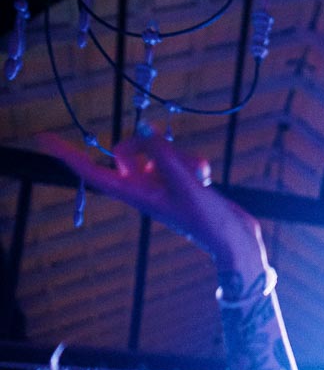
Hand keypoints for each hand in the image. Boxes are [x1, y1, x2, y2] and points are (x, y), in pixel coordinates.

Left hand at [35, 131, 259, 265]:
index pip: (92, 171)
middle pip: (127, 151)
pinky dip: (194, 163)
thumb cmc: (209, 222)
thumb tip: (147, 129)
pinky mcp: (180, 182)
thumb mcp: (188, 187)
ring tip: (200, 177)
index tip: (42, 138)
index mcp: (135, 195)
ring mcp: (162, 185)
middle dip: (150, 145)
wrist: (235, 240)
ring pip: (158, 151)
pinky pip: (179, 157)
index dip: (67, 154)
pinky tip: (206, 179)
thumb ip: (165, 156)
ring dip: (181, 157)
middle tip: (166, 147)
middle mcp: (144, 188)